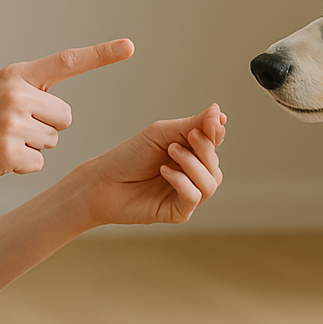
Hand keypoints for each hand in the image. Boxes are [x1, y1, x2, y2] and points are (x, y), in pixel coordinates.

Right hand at [0, 39, 133, 192]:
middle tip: (12, 130)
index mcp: (14, 74)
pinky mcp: (8, 150)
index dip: (101, 53)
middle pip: (66, 116)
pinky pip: (39, 162)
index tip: (130, 45)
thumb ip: (28, 92)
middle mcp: (15, 93)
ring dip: (33, 148)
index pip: (66, 61)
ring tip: (0, 143)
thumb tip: (64, 111)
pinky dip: (23, 167)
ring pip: (54, 140)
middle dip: (48, 128)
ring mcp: (11, 121)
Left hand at [76, 103, 226, 225]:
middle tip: (182, 139)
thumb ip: (192, 124)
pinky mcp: (179, 212)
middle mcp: (192, 174)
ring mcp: (188, 194)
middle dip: (203, 148)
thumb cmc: (130, 156)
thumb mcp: (161, 134)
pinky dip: (182, 182)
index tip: (214, 120)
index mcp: (190, 153)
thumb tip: (218, 111)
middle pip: (215, 162)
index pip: (214, 142)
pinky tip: (164, 172)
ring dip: (193, 164)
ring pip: (211, 182)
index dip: (216, 132)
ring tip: (171, 152)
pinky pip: (194, 197)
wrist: (104, 181)